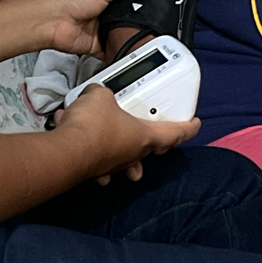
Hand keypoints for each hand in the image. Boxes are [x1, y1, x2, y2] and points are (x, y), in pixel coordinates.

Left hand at [34, 0, 154, 59]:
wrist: (52, 22)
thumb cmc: (69, 1)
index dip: (141, 2)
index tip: (157, 6)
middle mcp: (104, 14)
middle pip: (127, 20)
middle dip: (137, 23)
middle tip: (155, 25)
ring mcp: (100, 31)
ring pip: (121, 37)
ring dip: (129, 39)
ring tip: (146, 40)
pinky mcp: (97, 47)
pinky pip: (112, 52)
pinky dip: (120, 54)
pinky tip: (130, 53)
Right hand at [49, 80, 198, 184]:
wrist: (66, 151)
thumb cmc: (93, 125)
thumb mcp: (101, 95)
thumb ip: (103, 93)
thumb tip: (96, 95)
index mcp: (144, 137)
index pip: (175, 133)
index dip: (188, 127)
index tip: (195, 123)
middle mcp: (131, 154)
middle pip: (149, 150)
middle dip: (153, 143)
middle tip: (153, 132)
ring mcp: (111, 165)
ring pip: (123, 158)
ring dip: (120, 148)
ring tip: (110, 132)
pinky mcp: (91, 169)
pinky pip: (94, 157)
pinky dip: (87, 145)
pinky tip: (73, 129)